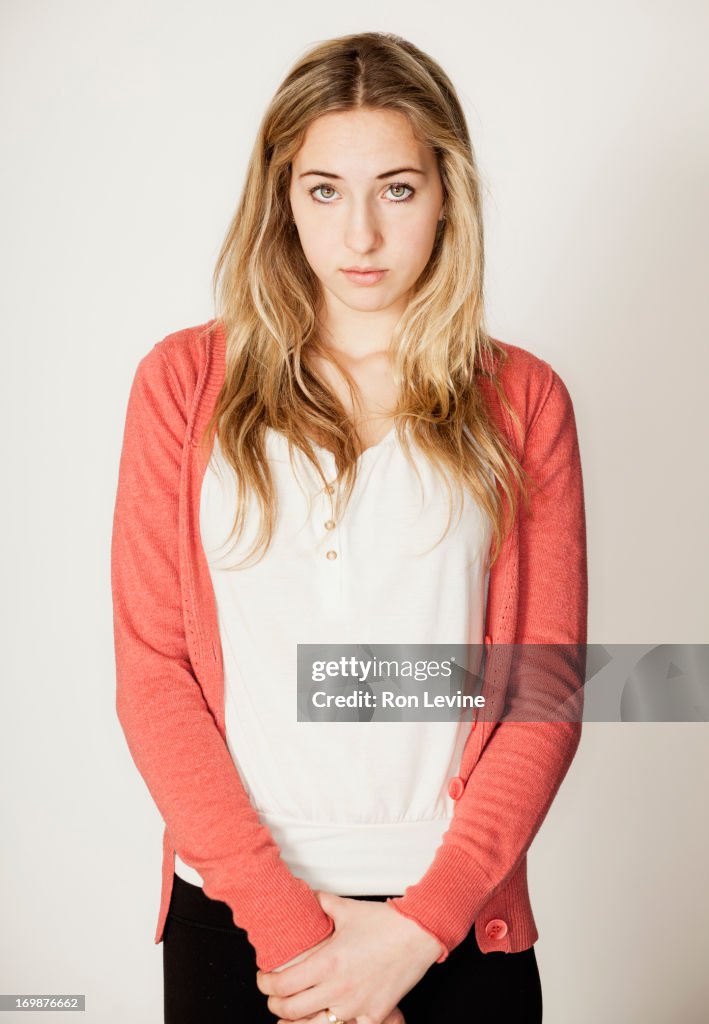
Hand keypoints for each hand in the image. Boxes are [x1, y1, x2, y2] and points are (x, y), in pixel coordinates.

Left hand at [256, 890, 442, 1022]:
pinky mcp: (373, 1015)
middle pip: (289, 1009)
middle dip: (275, 1003)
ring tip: (291, 1015)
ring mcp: (355, 1006)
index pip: (281, 984)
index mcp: (327, 963)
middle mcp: (337, 989)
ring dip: (297, 1021)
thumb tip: (309, 895)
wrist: (419, 934)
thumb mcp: (347, 909)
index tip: (263, 978)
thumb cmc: (385, 922)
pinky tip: (327, 1018)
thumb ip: (322, 903)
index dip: (265, 984)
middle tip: (274, 995)